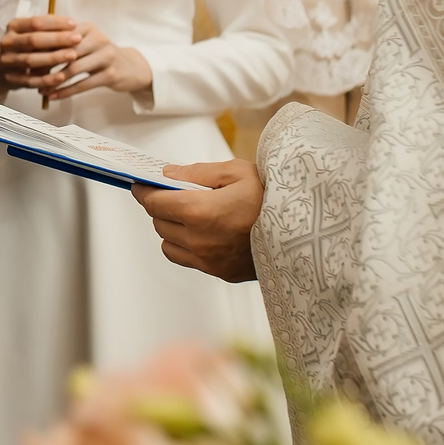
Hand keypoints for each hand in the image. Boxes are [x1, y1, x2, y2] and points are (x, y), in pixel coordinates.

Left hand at [0, 15, 150, 101]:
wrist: (130, 67)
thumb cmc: (98, 55)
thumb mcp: (84, 42)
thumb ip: (62, 43)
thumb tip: (30, 52)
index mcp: (88, 27)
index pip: (60, 34)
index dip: (42, 46)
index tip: (26, 57)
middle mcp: (98, 38)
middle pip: (65, 51)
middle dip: (45, 65)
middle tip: (30, 75)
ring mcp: (106, 56)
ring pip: (73, 69)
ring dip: (54, 81)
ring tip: (40, 88)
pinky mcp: (110, 74)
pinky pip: (83, 84)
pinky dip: (65, 91)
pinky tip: (53, 96)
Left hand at [135, 159, 262, 282]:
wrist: (303, 233)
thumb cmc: (273, 199)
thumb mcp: (237, 172)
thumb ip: (197, 172)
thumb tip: (169, 175)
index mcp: (199, 211)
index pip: (153, 202)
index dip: (144, 191)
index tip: (140, 184)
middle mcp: (198, 240)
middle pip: (159, 221)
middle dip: (161, 206)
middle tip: (174, 194)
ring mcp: (207, 260)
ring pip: (168, 242)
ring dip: (171, 227)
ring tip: (191, 214)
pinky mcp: (218, 272)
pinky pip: (185, 258)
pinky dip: (184, 245)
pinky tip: (200, 232)